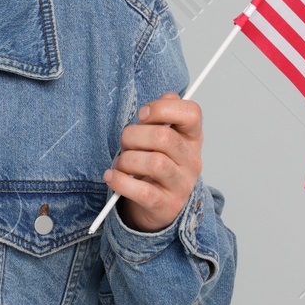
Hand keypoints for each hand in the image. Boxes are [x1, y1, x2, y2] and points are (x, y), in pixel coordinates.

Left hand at [104, 92, 202, 233]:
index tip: (143, 116)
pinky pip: (143, 191)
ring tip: (120, 164)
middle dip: (133, 136)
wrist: (159, 208)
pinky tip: (112, 177)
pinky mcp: (165, 205)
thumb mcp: (163, 139)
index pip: (192, 113)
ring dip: (127, 160)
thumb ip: (164, 116)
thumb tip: (169, 96)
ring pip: (154, 163)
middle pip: (164, 137)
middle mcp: (191, 161)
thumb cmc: (156, 167)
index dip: (163, 108)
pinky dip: (121, 182)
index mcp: (191, 139)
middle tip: (125, 144)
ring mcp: (181, 185)